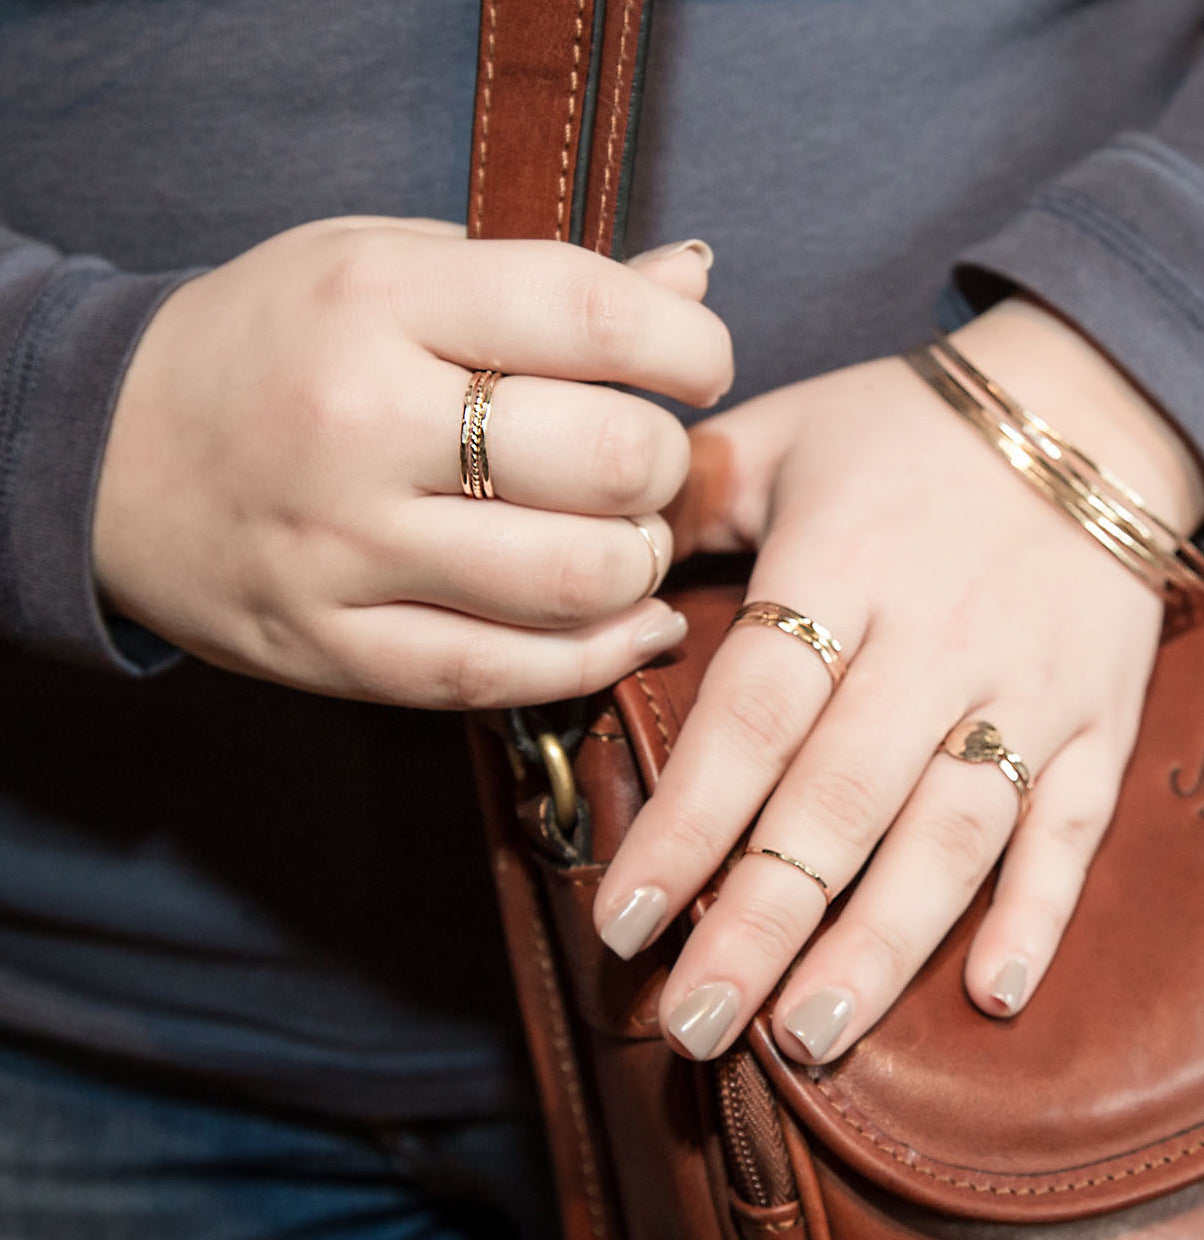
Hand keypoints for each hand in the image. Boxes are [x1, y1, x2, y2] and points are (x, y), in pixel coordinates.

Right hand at [93, 219, 730, 705]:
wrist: (106, 452)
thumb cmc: (271, 343)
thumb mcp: (384, 264)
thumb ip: (540, 279)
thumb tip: (692, 286)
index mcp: (378, 302)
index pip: (589, 318)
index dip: (687, 350)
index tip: (699, 368)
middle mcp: (360, 426)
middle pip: (605, 462)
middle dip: (667, 465)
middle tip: (650, 462)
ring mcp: (343, 552)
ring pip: (572, 581)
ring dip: (640, 563)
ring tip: (629, 538)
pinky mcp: (334, 650)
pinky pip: (502, 674)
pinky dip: (595, 657)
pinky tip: (629, 625)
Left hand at [594, 297, 1203, 1061]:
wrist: (1086, 402)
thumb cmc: (906, 423)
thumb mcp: (781, 433)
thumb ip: (685, 499)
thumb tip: (596, 572)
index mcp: (840, 564)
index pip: (751, 717)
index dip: (687, 825)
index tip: (625, 923)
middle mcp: (935, 638)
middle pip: (841, 800)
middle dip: (764, 921)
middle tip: (698, 1024)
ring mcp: (1028, 685)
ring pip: (955, 831)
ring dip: (884, 940)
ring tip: (811, 1032)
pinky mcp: (1099, 716)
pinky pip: (1075, 824)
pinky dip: (1039, 909)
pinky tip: (991, 994)